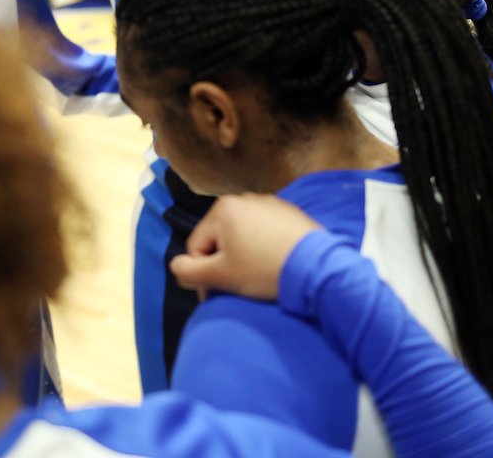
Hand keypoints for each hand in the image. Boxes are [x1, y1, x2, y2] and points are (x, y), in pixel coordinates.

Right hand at [169, 194, 322, 301]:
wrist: (317, 267)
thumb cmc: (264, 269)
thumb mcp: (222, 275)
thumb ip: (189, 272)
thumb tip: (176, 266)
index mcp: (222, 209)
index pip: (197, 246)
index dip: (202, 274)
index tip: (216, 294)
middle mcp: (244, 199)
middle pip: (220, 239)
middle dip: (224, 264)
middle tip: (238, 287)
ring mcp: (269, 203)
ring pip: (242, 237)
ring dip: (243, 257)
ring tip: (258, 276)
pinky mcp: (290, 213)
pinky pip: (264, 233)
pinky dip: (264, 249)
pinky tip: (274, 264)